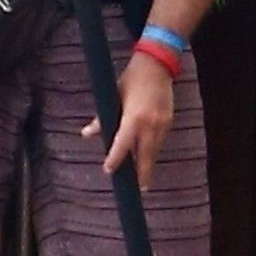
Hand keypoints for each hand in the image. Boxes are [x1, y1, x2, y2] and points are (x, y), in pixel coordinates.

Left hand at [81, 53, 174, 189]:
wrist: (157, 65)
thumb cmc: (131, 79)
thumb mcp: (113, 97)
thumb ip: (101, 118)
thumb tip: (86, 134)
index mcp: (134, 117)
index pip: (122, 145)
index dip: (115, 159)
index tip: (109, 170)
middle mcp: (150, 124)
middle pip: (145, 156)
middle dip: (142, 173)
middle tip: (140, 190)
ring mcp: (162, 123)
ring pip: (155, 150)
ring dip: (148, 162)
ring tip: (143, 177)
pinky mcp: (169, 121)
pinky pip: (160, 141)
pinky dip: (153, 149)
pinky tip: (148, 156)